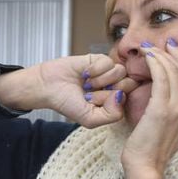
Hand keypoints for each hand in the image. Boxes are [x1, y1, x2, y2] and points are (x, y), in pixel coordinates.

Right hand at [0, 54, 137, 127]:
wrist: (48, 87)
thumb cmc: (66, 103)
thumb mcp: (90, 119)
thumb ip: (112, 115)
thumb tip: (121, 95)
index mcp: (113, 101)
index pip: (129, 99)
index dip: (113, 102)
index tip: (95, 104)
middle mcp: (113, 85)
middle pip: (129, 84)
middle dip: (108, 91)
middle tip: (91, 94)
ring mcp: (107, 71)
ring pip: (120, 72)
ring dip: (101, 80)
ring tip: (87, 84)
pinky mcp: (99, 58)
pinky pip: (109, 61)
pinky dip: (95, 69)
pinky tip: (85, 74)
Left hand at [121, 39, 177, 178]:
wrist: (146, 166)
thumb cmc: (155, 150)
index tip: (170, 48)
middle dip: (171, 52)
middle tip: (159, 42)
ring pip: (172, 71)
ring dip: (160, 55)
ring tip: (148, 47)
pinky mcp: (162, 109)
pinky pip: (161, 78)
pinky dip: (155, 63)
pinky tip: (147, 57)